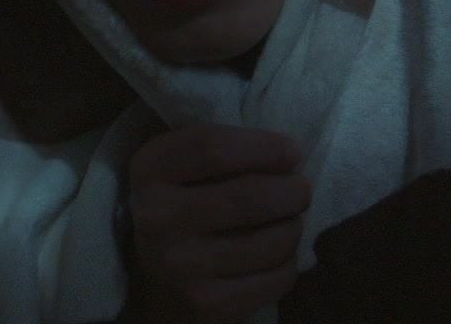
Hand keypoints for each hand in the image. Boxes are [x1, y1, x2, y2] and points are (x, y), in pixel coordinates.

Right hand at [121, 124, 309, 323]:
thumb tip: (287, 154)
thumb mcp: (180, 169)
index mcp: (149, 170)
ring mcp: (181, 265)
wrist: (156, 285)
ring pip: (271, 239)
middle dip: (290, 190)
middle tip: (301, 190)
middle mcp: (157, 217)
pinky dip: (289, 262)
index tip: (292, 150)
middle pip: (249, 196)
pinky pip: (276, 277)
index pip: (211, 148)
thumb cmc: (180, 210)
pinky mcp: (207, 303)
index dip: (262, 146)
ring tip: (288, 222)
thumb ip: (219, 153)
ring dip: (293, 227)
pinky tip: (277, 255)